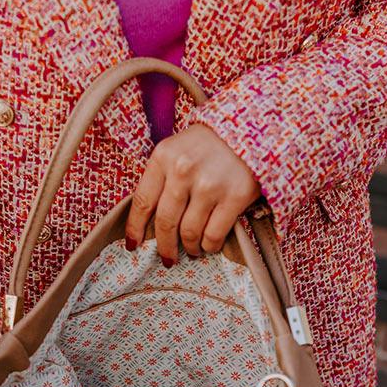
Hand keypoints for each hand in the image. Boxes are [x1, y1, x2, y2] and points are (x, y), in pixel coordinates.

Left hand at [125, 124, 260, 265]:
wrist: (253, 129)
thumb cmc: (209, 144)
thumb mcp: (177, 149)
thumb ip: (162, 177)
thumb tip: (148, 221)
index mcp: (163, 156)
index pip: (142, 201)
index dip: (135, 228)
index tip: (133, 245)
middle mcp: (183, 170)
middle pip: (165, 223)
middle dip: (165, 247)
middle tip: (168, 258)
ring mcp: (210, 184)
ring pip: (189, 233)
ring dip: (190, 247)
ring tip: (193, 249)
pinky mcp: (234, 196)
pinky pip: (213, 235)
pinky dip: (210, 246)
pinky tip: (210, 244)